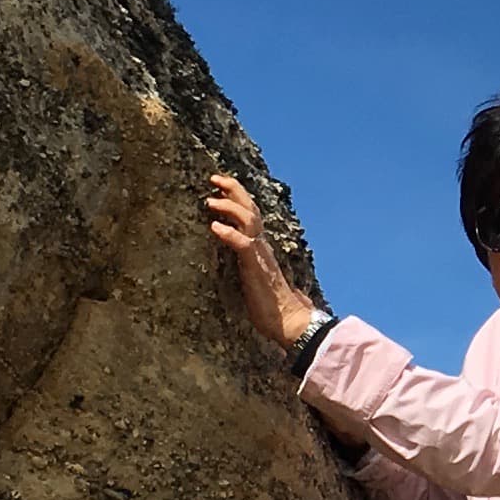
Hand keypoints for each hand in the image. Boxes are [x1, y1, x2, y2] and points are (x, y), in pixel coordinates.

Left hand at [205, 170, 318, 351]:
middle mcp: (261, 245)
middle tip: (214, 178)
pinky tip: (214, 227)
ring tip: (210, 201)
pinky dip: (228, 233)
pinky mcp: (256, 267)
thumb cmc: (271, 305)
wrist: (290, 320)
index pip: (250, 213)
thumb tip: (234, 258)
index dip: (237, 196)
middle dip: (233, 189)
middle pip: (250, 208)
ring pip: (248, 219)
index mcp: (260, 246)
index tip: (220, 186)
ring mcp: (259, 254)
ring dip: (228, 206)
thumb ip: (246, 263)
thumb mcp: (253, 276)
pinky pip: (242, 244)